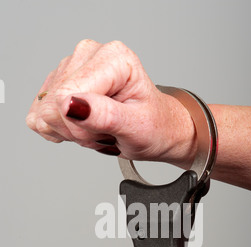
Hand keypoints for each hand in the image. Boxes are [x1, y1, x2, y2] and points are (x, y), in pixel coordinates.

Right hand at [26, 40, 195, 168]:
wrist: (155, 129)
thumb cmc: (153, 126)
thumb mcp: (136, 128)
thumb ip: (105, 116)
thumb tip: (70, 105)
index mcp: (112, 58)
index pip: (67, 95)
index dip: (83, 126)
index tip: (109, 129)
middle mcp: (88, 55)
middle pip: (53, 105)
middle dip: (79, 130)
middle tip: (106, 129)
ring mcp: (69, 67)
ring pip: (45, 113)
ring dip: (72, 131)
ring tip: (99, 126)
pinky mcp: (56, 83)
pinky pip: (39, 117)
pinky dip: (60, 130)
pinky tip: (83, 124)